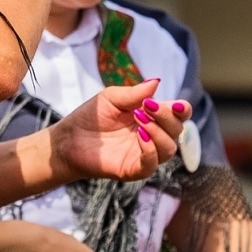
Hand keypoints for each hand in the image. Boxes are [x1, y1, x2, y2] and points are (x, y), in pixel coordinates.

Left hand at [49, 79, 190, 182]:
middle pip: (177, 130)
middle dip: (167, 117)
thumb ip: (135, 93)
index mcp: (151, 117)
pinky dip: (151, 150)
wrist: (69, 138)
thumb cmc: (91, 117)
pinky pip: (152, 165)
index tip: (176, 104)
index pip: (179, 115)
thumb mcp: (112, 98)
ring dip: (159, 133)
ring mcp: (144, 154)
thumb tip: (157, 82)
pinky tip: (140, 136)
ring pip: (169, 149)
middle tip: (147, 107)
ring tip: (139, 121)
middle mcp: (152, 136)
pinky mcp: (133, 169)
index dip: (183, 110)